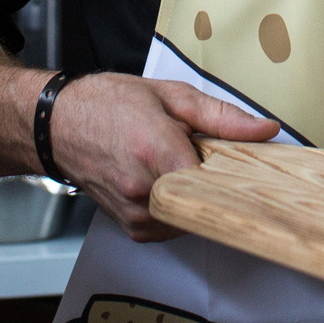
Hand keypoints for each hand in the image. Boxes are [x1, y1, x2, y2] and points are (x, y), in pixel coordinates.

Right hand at [46, 74, 278, 241]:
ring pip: (193, 216)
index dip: (241, 175)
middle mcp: (144, 189)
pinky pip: (173, 225)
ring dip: (198, 195)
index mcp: (157, 151)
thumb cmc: (107, 104)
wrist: (58, 125)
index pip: (219, 183)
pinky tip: (169, 182)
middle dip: (220, 183)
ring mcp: (136, 213)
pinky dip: (179, 206)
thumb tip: (265, 130)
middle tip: (213, 159)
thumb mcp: (171, 95)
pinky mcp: (132, 228)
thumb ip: (222, 117)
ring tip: (183, 165)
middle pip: (209, 201)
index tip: (252, 167)